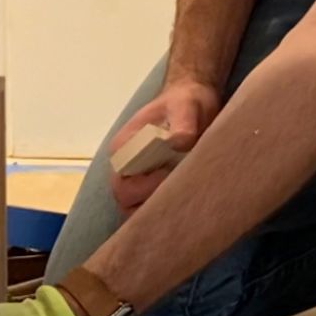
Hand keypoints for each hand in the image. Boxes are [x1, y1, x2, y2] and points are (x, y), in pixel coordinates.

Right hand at [109, 77, 219, 215]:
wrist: (194, 103)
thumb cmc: (185, 103)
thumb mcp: (186, 106)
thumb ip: (183, 122)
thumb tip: (180, 142)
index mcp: (123, 149)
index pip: (121, 182)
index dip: (144, 187)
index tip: (170, 175)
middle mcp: (125, 168)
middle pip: (126, 202)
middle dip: (152, 204)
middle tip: (181, 193)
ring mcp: (139, 180)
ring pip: (137, 211)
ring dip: (160, 211)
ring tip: (186, 201)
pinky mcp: (154, 188)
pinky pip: (152, 210)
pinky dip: (166, 212)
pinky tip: (187, 205)